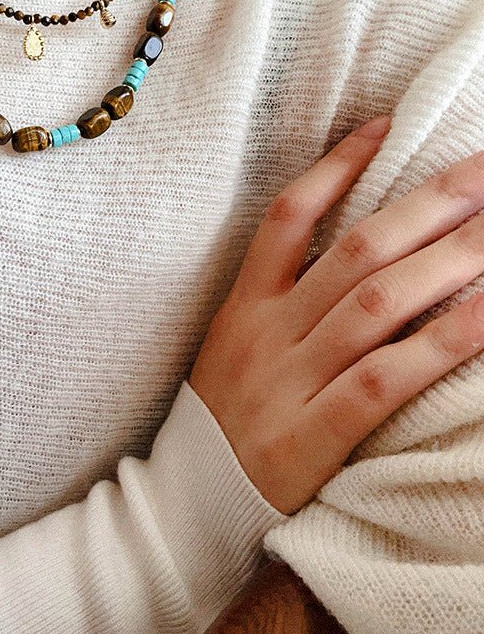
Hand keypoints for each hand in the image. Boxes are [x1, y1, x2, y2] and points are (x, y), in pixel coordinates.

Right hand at [188, 114, 483, 514]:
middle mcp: (267, 334)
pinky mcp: (310, 437)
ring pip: (377, 304)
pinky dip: (442, 341)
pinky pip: (386, 377)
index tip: (387, 125)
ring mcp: (288, 383)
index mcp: (244, 307)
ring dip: (449, 260)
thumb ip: (280, 302)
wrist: (184, 508)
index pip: (287, 218)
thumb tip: (354, 257)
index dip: (338, 168)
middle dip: (429, 205)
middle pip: (356, 252)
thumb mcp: (233, 348)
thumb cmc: (220, 423)